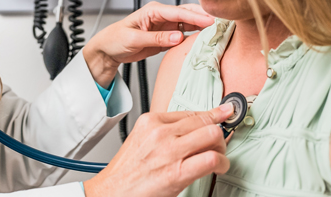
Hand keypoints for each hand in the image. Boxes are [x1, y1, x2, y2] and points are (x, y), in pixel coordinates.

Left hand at [84, 3, 213, 87]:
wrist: (108, 51)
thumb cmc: (115, 40)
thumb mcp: (134, 39)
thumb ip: (156, 39)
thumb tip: (177, 37)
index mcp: (153, 11)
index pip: (178, 12)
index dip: (196, 17)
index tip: (210, 22)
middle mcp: (161, 17)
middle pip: (187, 14)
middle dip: (204, 18)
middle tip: (221, 24)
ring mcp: (166, 27)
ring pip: (188, 24)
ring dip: (202, 28)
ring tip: (217, 32)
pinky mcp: (166, 38)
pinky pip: (183, 36)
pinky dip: (193, 38)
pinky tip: (204, 40)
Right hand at [84, 105, 232, 196]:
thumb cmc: (122, 177)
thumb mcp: (139, 142)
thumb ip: (162, 135)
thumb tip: (190, 133)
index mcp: (151, 122)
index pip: (192, 113)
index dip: (212, 116)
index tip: (224, 115)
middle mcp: (161, 132)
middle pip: (207, 121)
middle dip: (219, 133)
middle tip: (219, 146)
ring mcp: (169, 152)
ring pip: (214, 136)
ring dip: (222, 148)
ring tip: (218, 159)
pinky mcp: (177, 173)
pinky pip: (212, 159)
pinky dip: (222, 164)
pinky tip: (218, 169)